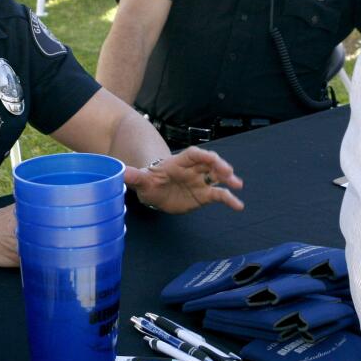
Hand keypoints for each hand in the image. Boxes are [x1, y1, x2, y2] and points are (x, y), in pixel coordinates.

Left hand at [124, 147, 243, 214]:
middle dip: (219, 165)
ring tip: (238, 185)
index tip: (212, 159)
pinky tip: (238, 205)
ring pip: (217, 177)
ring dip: (228, 179)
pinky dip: (229, 199)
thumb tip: (121, 172)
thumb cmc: (149, 181)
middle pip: (209, 163)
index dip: (203, 156)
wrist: (154, 192)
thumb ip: (134, 176)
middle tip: (228, 172)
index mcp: (179, 162)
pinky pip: (219, 195)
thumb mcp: (141, 180)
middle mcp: (193, 169)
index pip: (193, 155)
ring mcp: (200, 181)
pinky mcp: (204, 195)